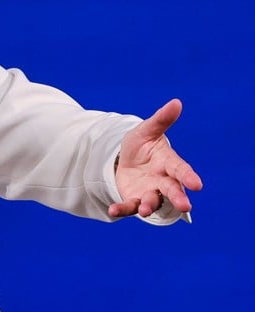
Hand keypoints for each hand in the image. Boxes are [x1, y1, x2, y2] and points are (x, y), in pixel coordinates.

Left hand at [108, 98, 202, 218]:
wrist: (125, 159)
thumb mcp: (147, 130)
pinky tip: (113, 210)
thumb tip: (177, 102)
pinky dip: (123, 209)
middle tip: (185, 206)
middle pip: (172, 190)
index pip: (181, 169)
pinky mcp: (134, 199)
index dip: (189, 176)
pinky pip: (130, 206)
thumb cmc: (142, 145)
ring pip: (153, 201)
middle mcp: (162, 180)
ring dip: (150, 206)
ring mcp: (149, 192)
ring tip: (146, 210)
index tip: (198, 184)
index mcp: (168, 163)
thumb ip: (161, 120)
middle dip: (178, 197)